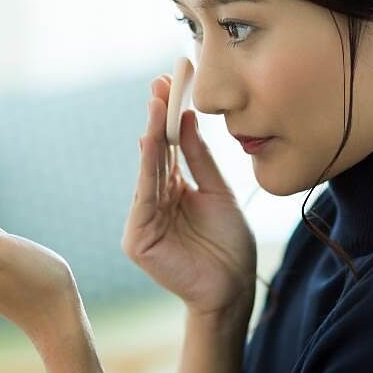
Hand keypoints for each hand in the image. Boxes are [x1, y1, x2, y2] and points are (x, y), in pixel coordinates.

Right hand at [121, 73, 256, 326]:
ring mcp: (144, 219)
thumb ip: (201, 160)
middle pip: (155, 153)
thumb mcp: (219, 193)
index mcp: (175, 191)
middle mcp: (155, 202)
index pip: (169, 147)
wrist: (234, 290)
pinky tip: (152, 139)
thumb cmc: (230, 247)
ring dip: (152, 134)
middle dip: (158, 117)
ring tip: (157, 102)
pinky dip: (148, 166)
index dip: (169, 116)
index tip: (173, 82)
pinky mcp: (138, 238)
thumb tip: (188, 119)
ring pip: (147, 170)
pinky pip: (144, 195)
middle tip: (161, 82)